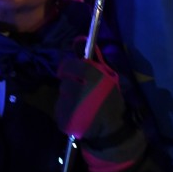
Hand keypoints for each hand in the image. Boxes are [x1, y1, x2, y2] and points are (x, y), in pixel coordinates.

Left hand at [55, 57, 145, 171]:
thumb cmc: (111, 102)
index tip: (70, 71)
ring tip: (81, 106)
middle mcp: (82, 90)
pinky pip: (59, 109)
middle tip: (81, 93)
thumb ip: (92, 63)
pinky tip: (77, 115)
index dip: (69, 67)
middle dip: (70, 85)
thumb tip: (78, 40)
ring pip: (61, 96)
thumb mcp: (108, 79)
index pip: (72, 65)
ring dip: (67, 99)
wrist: (112, 131)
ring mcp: (72, 107)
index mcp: (96, 78)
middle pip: (65, 82)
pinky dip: (65, 111)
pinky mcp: (65, 120)